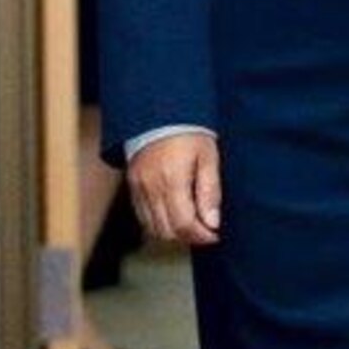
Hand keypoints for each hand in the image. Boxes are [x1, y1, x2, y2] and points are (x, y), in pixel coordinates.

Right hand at [127, 131, 222, 245]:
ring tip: (193, 222)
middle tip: (207, 229)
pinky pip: (143, 218)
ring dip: (174, 233)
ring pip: (154, 229)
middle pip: (167, 231)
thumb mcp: (208, 156)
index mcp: (172, 179)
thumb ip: (210, 191)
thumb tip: (213, 223)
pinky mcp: (132, 188)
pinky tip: (175, 215)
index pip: (184, 224)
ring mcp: (138, 189)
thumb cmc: (190, 132)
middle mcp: (151, 188)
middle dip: (190, 236)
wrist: (161, 112)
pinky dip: (159, 224)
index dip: (201, 235)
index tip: (215, 234)